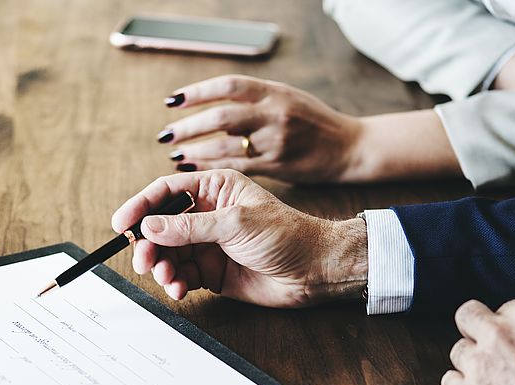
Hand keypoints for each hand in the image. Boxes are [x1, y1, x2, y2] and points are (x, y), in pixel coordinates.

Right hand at [111, 169, 367, 307]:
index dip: (140, 206)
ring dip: (161, 267)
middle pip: (161, 226)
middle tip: (144, 262)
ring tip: (167, 278)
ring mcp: (208, 244)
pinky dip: (174, 283)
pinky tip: (179, 289)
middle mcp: (207, 214)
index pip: (165, 192)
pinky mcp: (211, 271)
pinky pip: (181, 275)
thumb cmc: (286, 235)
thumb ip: (190, 227)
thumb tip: (149, 225)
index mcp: (215, 189)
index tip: (121, 224)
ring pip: (168, 254)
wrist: (314, 271)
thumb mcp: (235, 224)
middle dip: (149, 245)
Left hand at [159, 75, 460, 183]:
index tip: (173, 101)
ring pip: (226, 146)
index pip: (228, 87)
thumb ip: (254, 100)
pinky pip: (237, 167)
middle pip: (222, 117)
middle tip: (166, 134)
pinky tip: (195, 168)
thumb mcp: (287, 98)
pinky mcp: (277, 166)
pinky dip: (213, 167)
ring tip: (175, 153)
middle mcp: (275, 114)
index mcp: (275, 92)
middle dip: (189, 126)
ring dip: (196, 150)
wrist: (349, 147)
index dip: (197, 92)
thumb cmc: (313, 122)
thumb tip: (212, 104)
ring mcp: (276, 141)